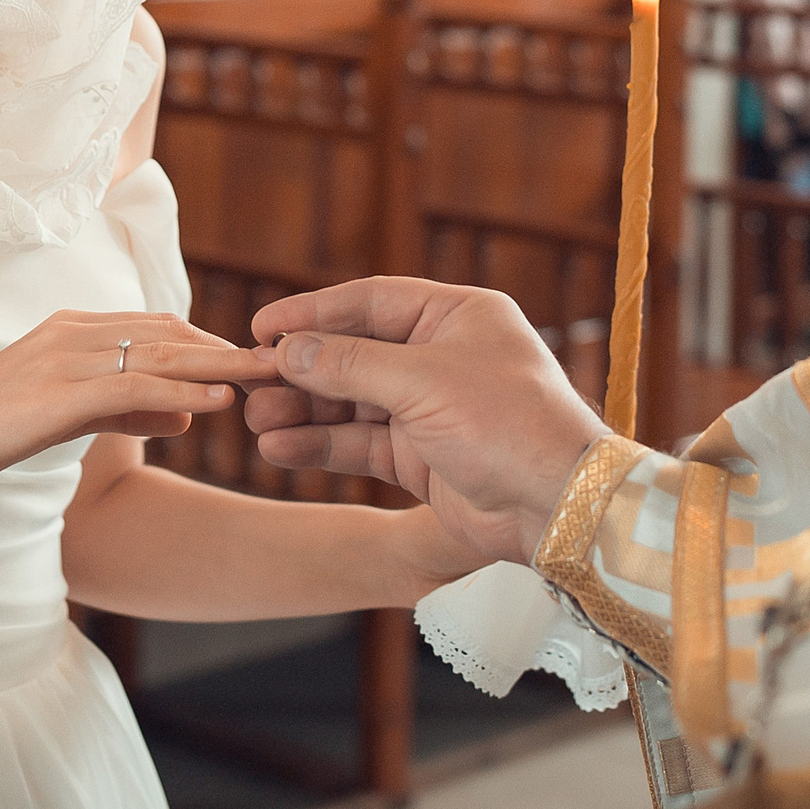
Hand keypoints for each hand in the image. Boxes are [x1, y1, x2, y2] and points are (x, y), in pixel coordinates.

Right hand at [0, 311, 262, 500]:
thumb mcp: (65, 418)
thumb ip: (124, 410)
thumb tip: (186, 414)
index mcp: (71, 329)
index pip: (158, 327)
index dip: (211, 343)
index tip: (257, 360)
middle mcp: (73, 331)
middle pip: (170, 334)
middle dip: (230, 348)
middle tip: (287, 362)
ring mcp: (63, 359)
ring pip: (160, 355)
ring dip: (222, 365)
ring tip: (272, 375)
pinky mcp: (55, 396)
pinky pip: (132, 387)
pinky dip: (181, 391)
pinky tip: (219, 402)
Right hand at [245, 279, 607, 567]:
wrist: (557, 507)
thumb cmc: (508, 425)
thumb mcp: (423, 382)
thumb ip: (350, 364)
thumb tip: (288, 349)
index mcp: (458, 316)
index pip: (371, 301)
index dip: (314, 313)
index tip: (263, 328)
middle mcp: (443, 357)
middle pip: (355, 353)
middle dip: (303, 370)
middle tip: (252, 381)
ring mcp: (432, 409)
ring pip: (352, 403)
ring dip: (304, 411)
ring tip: (257, 420)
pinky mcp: (423, 457)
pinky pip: (360, 444)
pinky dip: (321, 446)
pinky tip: (279, 449)